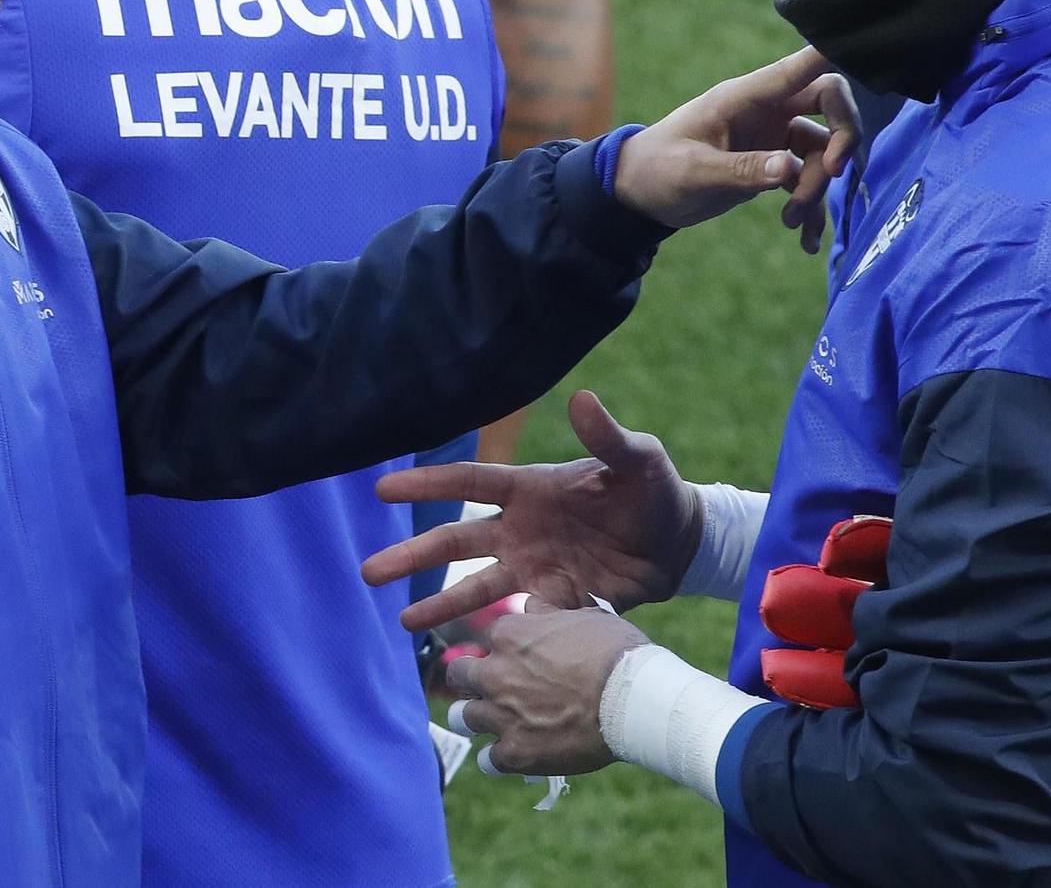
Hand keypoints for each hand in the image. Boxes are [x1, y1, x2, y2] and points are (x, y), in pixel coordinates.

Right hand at [363, 390, 699, 631]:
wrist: (681, 544)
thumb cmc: (655, 491)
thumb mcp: (639, 461)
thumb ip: (608, 438)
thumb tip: (581, 399)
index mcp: (530, 489)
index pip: (469, 483)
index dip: (426, 484)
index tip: (382, 490)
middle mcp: (521, 529)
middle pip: (456, 542)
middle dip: (413, 557)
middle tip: (368, 572)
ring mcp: (533, 567)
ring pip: (476, 587)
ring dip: (440, 604)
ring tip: (403, 624)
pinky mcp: (554, 600)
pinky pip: (519, 616)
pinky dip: (499, 631)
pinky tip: (473, 651)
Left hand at [447, 603, 649, 774]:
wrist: (631, 700)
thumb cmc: (615, 652)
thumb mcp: (585, 618)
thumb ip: (550, 614)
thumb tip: (532, 607)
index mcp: (509, 635)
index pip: (488, 638)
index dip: (502, 648)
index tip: (515, 657)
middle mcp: (495, 673)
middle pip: (459, 675)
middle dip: (471, 680)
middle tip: (493, 688)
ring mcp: (501, 715)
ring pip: (463, 717)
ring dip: (477, 718)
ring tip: (495, 723)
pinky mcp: (514, 753)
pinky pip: (488, 759)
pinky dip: (499, 758)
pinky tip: (514, 754)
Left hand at [612, 45, 857, 234]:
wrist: (639, 194)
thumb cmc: (657, 170)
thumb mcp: (694, 173)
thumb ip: (742, 170)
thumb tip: (790, 168)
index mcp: (746, 96)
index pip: (801, 67)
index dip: (837, 55)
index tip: (870, 64)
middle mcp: (766, 110)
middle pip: (830, 102)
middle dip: (842, 139)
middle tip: (833, 175)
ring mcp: (772, 136)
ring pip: (823, 150)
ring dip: (818, 188)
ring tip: (790, 223)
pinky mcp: (771, 164)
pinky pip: (807, 180)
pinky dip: (811, 209)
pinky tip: (804, 241)